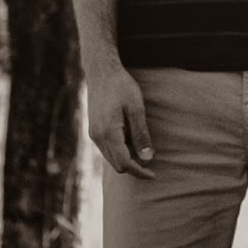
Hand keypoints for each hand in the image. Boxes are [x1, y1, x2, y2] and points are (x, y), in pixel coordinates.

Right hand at [85, 62, 154, 178]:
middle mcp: (97, 137)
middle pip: (116, 164)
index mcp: (108, 133)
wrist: (102, 73)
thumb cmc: (121, 87)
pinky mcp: (94, 130)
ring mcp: (93, 134)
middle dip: (134, 167)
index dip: (139, 171)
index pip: (123, 163)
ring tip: (144, 148)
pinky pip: (108, 148)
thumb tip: (147, 158)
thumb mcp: (136, 108)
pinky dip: (121, 150)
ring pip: (111, 157)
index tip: (154, 174)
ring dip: (127, 158)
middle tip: (152, 161)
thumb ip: (141, 134)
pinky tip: (133, 140)